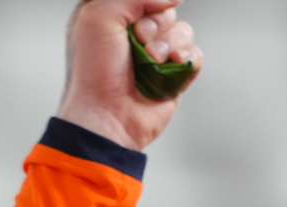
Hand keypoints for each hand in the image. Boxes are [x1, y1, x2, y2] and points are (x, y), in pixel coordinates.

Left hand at [58, 0, 201, 151]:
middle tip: (137, 40)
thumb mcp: (99, 15)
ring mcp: (154, 56)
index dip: (142, 3)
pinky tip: (167, 68)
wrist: (104, 116)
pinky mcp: (172, 76)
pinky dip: (183, 59)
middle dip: (154, 23)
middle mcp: (133, 35)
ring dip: (167, 43)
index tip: (135, 19)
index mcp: (110, 17)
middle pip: (166, 9)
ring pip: (183, 30)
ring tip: (149, 61)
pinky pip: (193, 54)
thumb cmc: (93, 71)